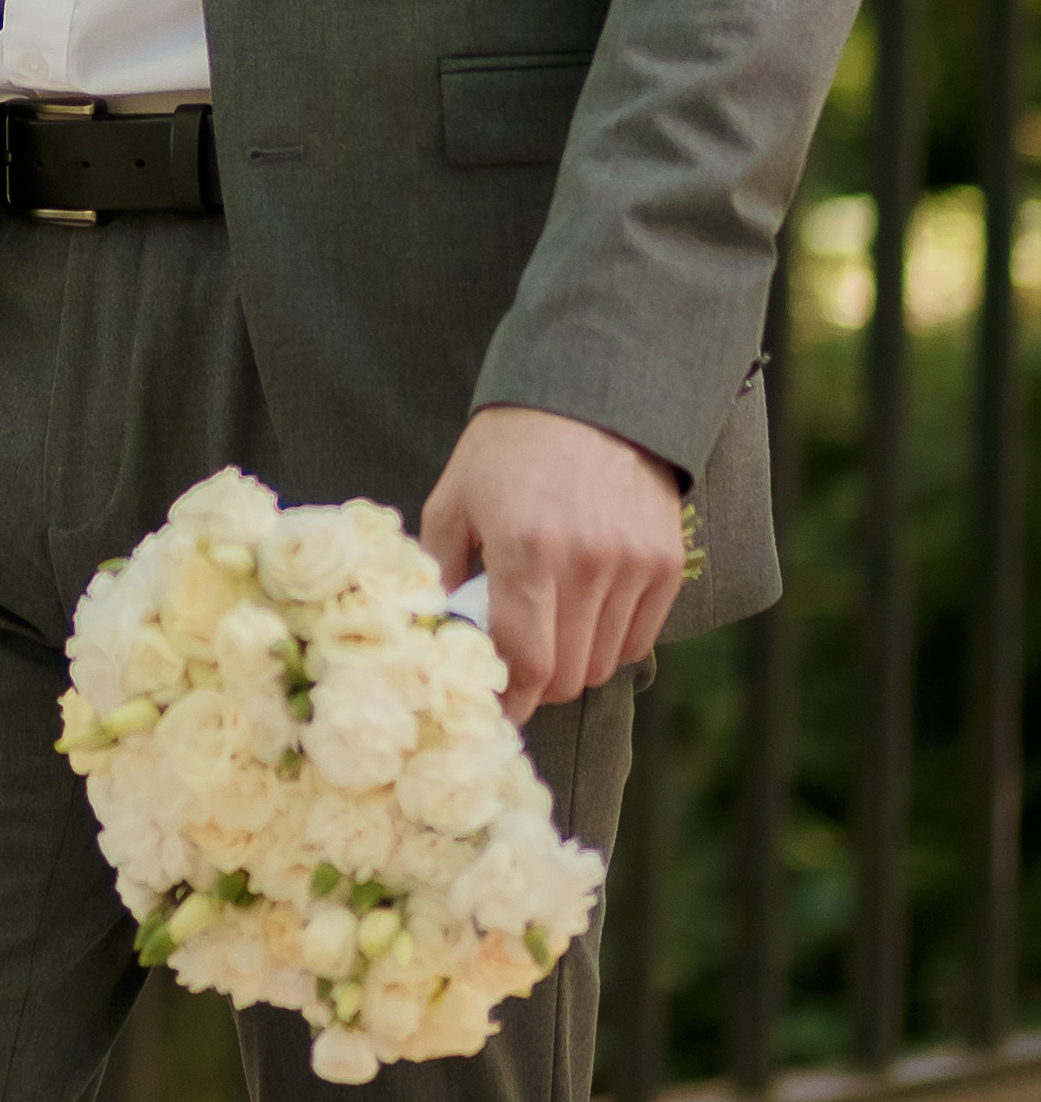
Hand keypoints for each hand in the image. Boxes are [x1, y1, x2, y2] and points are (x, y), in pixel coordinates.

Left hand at [419, 405, 683, 722]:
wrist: (593, 393)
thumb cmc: (510, 448)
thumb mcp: (455, 497)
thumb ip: (440, 569)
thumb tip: (436, 632)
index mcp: (525, 550)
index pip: (523, 661)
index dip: (508, 699)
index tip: (494, 708)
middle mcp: (585, 564)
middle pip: (565, 674)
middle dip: (535, 683)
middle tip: (517, 662)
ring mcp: (631, 565)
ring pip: (601, 664)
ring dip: (572, 660)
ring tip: (551, 624)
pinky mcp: (666, 564)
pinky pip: (637, 641)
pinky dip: (610, 641)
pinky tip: (587, 607)